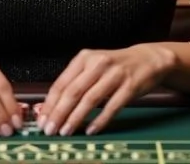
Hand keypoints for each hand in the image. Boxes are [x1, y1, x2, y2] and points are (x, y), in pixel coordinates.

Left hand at [37, 44, 175, 135]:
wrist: (147, 59)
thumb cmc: (115, 66)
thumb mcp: (92, 67)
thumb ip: (73, 83)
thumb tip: (50, 107)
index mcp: (84, 58)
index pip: (61, 83)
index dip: (50, 104)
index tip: (42, 120)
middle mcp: (98, 63)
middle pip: (73, 91)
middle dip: (59, 113)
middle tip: (50, 129)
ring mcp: (115, 74)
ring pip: (90, 99)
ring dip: (76, 118)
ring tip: (66, 132)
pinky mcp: (130, 86)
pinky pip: (112, 107)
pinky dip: (99, 120)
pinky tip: (90, 130)